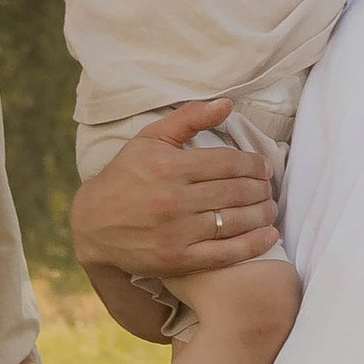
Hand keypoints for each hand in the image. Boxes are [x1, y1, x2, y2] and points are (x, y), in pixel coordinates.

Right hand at [68, 101, 279, 280]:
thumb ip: (188, 118)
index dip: (254, 164)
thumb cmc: (125, 175)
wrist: (92, 223)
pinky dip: (253, 244)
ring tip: (271, 208)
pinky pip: (226, 253)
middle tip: (270, 187)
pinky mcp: (178, 260)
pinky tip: (270, 236)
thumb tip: (227, 104)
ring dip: (262, 213)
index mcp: (169, 167)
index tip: (265, 166)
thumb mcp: (149, 139)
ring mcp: (176, 232)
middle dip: (262, 188)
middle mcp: (173, 200)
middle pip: (235, 191)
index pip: (228, 163)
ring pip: (235, 221)